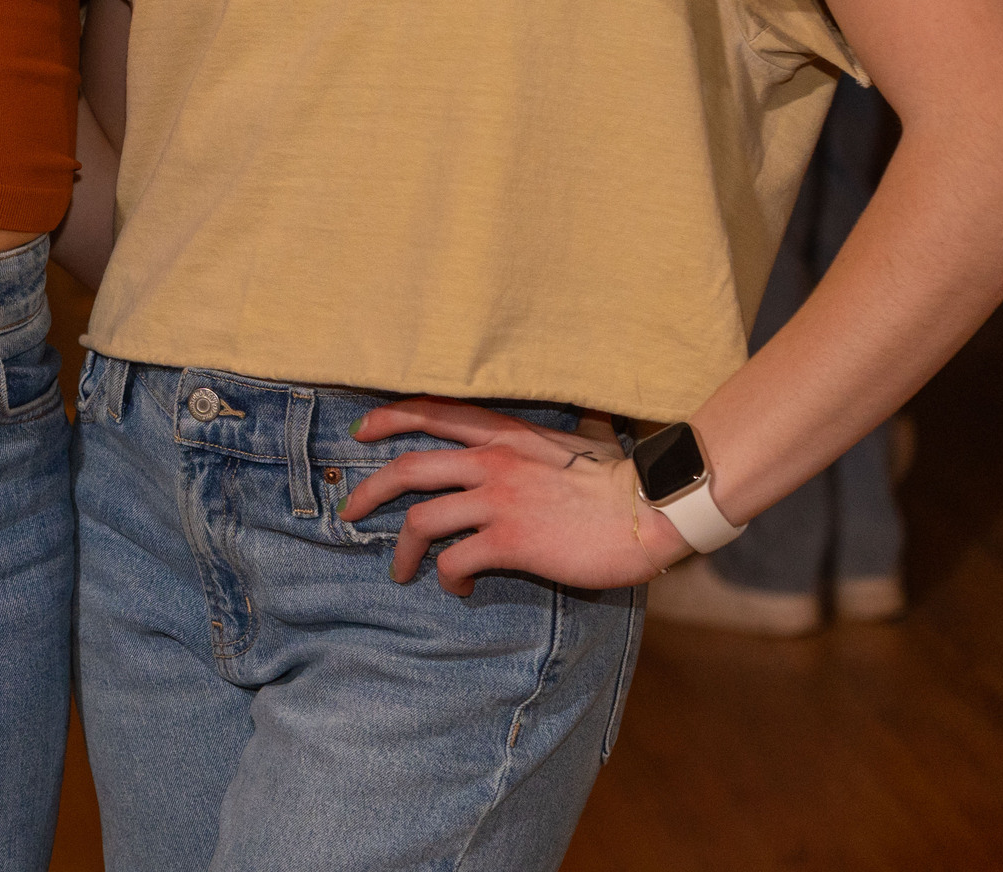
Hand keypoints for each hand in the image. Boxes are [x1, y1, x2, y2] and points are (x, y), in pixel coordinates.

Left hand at [346, 398, 689, 593]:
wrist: (651, 510)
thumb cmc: (624, 479)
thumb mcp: (590, 439)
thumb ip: (580, 424)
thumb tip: (596, 412)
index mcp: (506, 434)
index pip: (434, 413)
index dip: (390, 419)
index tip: (361, 431)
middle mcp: (493, 462)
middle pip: (409, 469)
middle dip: (370, 490)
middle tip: (351, 511)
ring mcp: (499, 501)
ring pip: (421, 521)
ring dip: (401, 549)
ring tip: (401, 570)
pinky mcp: (511, 542)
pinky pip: (456, 561)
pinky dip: (447, 578)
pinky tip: (458, 589)